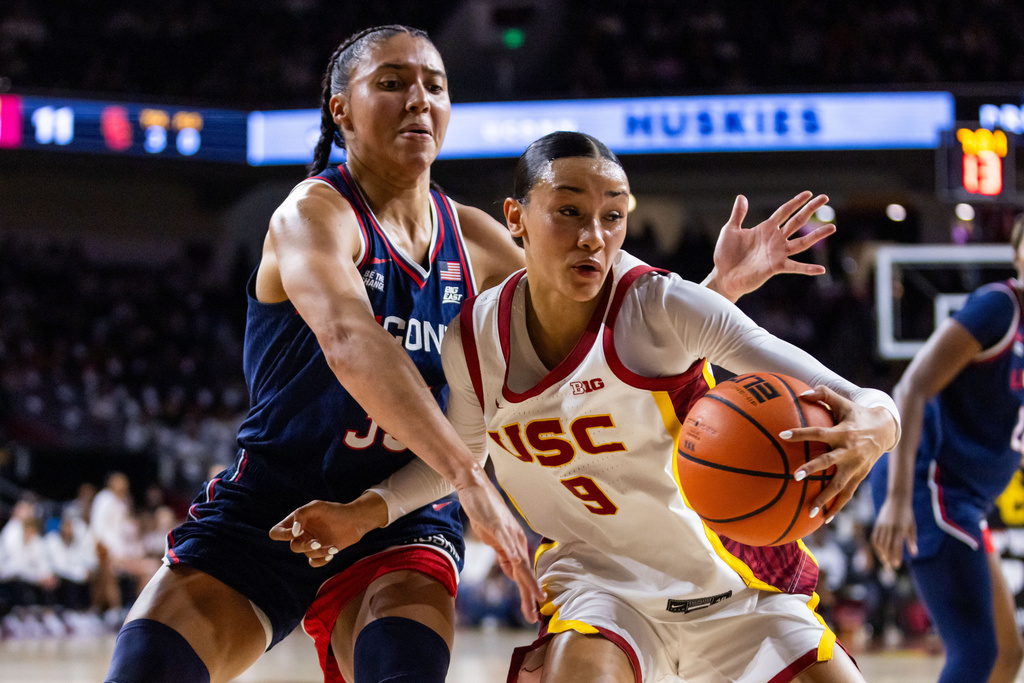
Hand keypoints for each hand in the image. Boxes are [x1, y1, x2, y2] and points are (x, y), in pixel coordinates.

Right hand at [268, 492, 387, 567]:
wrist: (355, 520)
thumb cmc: (335, 511)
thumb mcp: (316, 507)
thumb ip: (301, 514)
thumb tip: (293, 531)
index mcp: (296, 522)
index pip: (276, 532)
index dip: (282, 534)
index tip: (297, 532)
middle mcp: (301, 535)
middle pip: (293, 547)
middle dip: (306, 546)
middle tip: (317, 542)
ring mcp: (311, 544)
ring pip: (307, 554)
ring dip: (319, 552)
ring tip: (333, 547)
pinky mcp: (322, 553)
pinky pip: (314, 563)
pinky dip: (321, 560)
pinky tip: (332, 552)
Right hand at [456, 477, 544, 622]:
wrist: (476, 485)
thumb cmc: (485, 510)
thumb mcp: (494, 537)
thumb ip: (503, 552)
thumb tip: (510, 569)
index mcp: (515, 544)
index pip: (524, 574)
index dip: (530, 592)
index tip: (534, 610)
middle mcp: (516, 540)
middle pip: (525, 573)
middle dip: (531, 595)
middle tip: (535, 617)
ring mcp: (508, 534)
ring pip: (520, 564)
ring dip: (527, 583)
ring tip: (535, 601)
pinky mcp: (498, 527)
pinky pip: (506, 545)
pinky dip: (513, 560)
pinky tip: (517, 572)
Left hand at [704, 192, 834, 301]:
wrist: (723, 276)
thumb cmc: (726, 255)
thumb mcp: (730, 230)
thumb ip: (738, 214)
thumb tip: (741, 196)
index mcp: (766, 229)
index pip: (784, 211)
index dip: (796, 202)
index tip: (809, 193)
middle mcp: (775, 240)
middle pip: (797, 221)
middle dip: (810, 209)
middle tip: (825, 198)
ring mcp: (777, 253)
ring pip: (802, 242)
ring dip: (817, 235)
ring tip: (832, 227)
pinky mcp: (776, 266)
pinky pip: (795, 266)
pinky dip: (807, 269)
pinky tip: (821, 269)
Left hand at [786, 386, 898, 520]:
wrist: (886, 429)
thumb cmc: (857, 414)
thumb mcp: (843, 402)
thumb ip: (823, 395)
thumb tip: (801, 393)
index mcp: (843, 432)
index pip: (818, 432)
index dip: (801, 433)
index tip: (782, 435)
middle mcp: (849, 451)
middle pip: (829, 461)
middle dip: (813, 468)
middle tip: (795, 475)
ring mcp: (856, 466)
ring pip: (840, 485)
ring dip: (825, 498)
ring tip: (809, 512)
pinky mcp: (860, 476)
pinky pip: (848, 495)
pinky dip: (837, 507)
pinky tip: (825, 519)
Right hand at [870, 496, 917, 568]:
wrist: (897, 499)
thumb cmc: (907, 514)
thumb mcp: (912, 526)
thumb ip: (912, 540)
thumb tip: (914, 554)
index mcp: (900, 528)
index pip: (896, 545)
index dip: (896, 555)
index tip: (896, 565)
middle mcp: (889, 527)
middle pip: (886, 546)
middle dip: (888, 557)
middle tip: (891, 567)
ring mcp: (882, 525)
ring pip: (879, 543)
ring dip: (882, 553)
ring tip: (885, 561)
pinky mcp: (878, 524)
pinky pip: (875, 537)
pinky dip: (877, 546)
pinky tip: (880, 552)